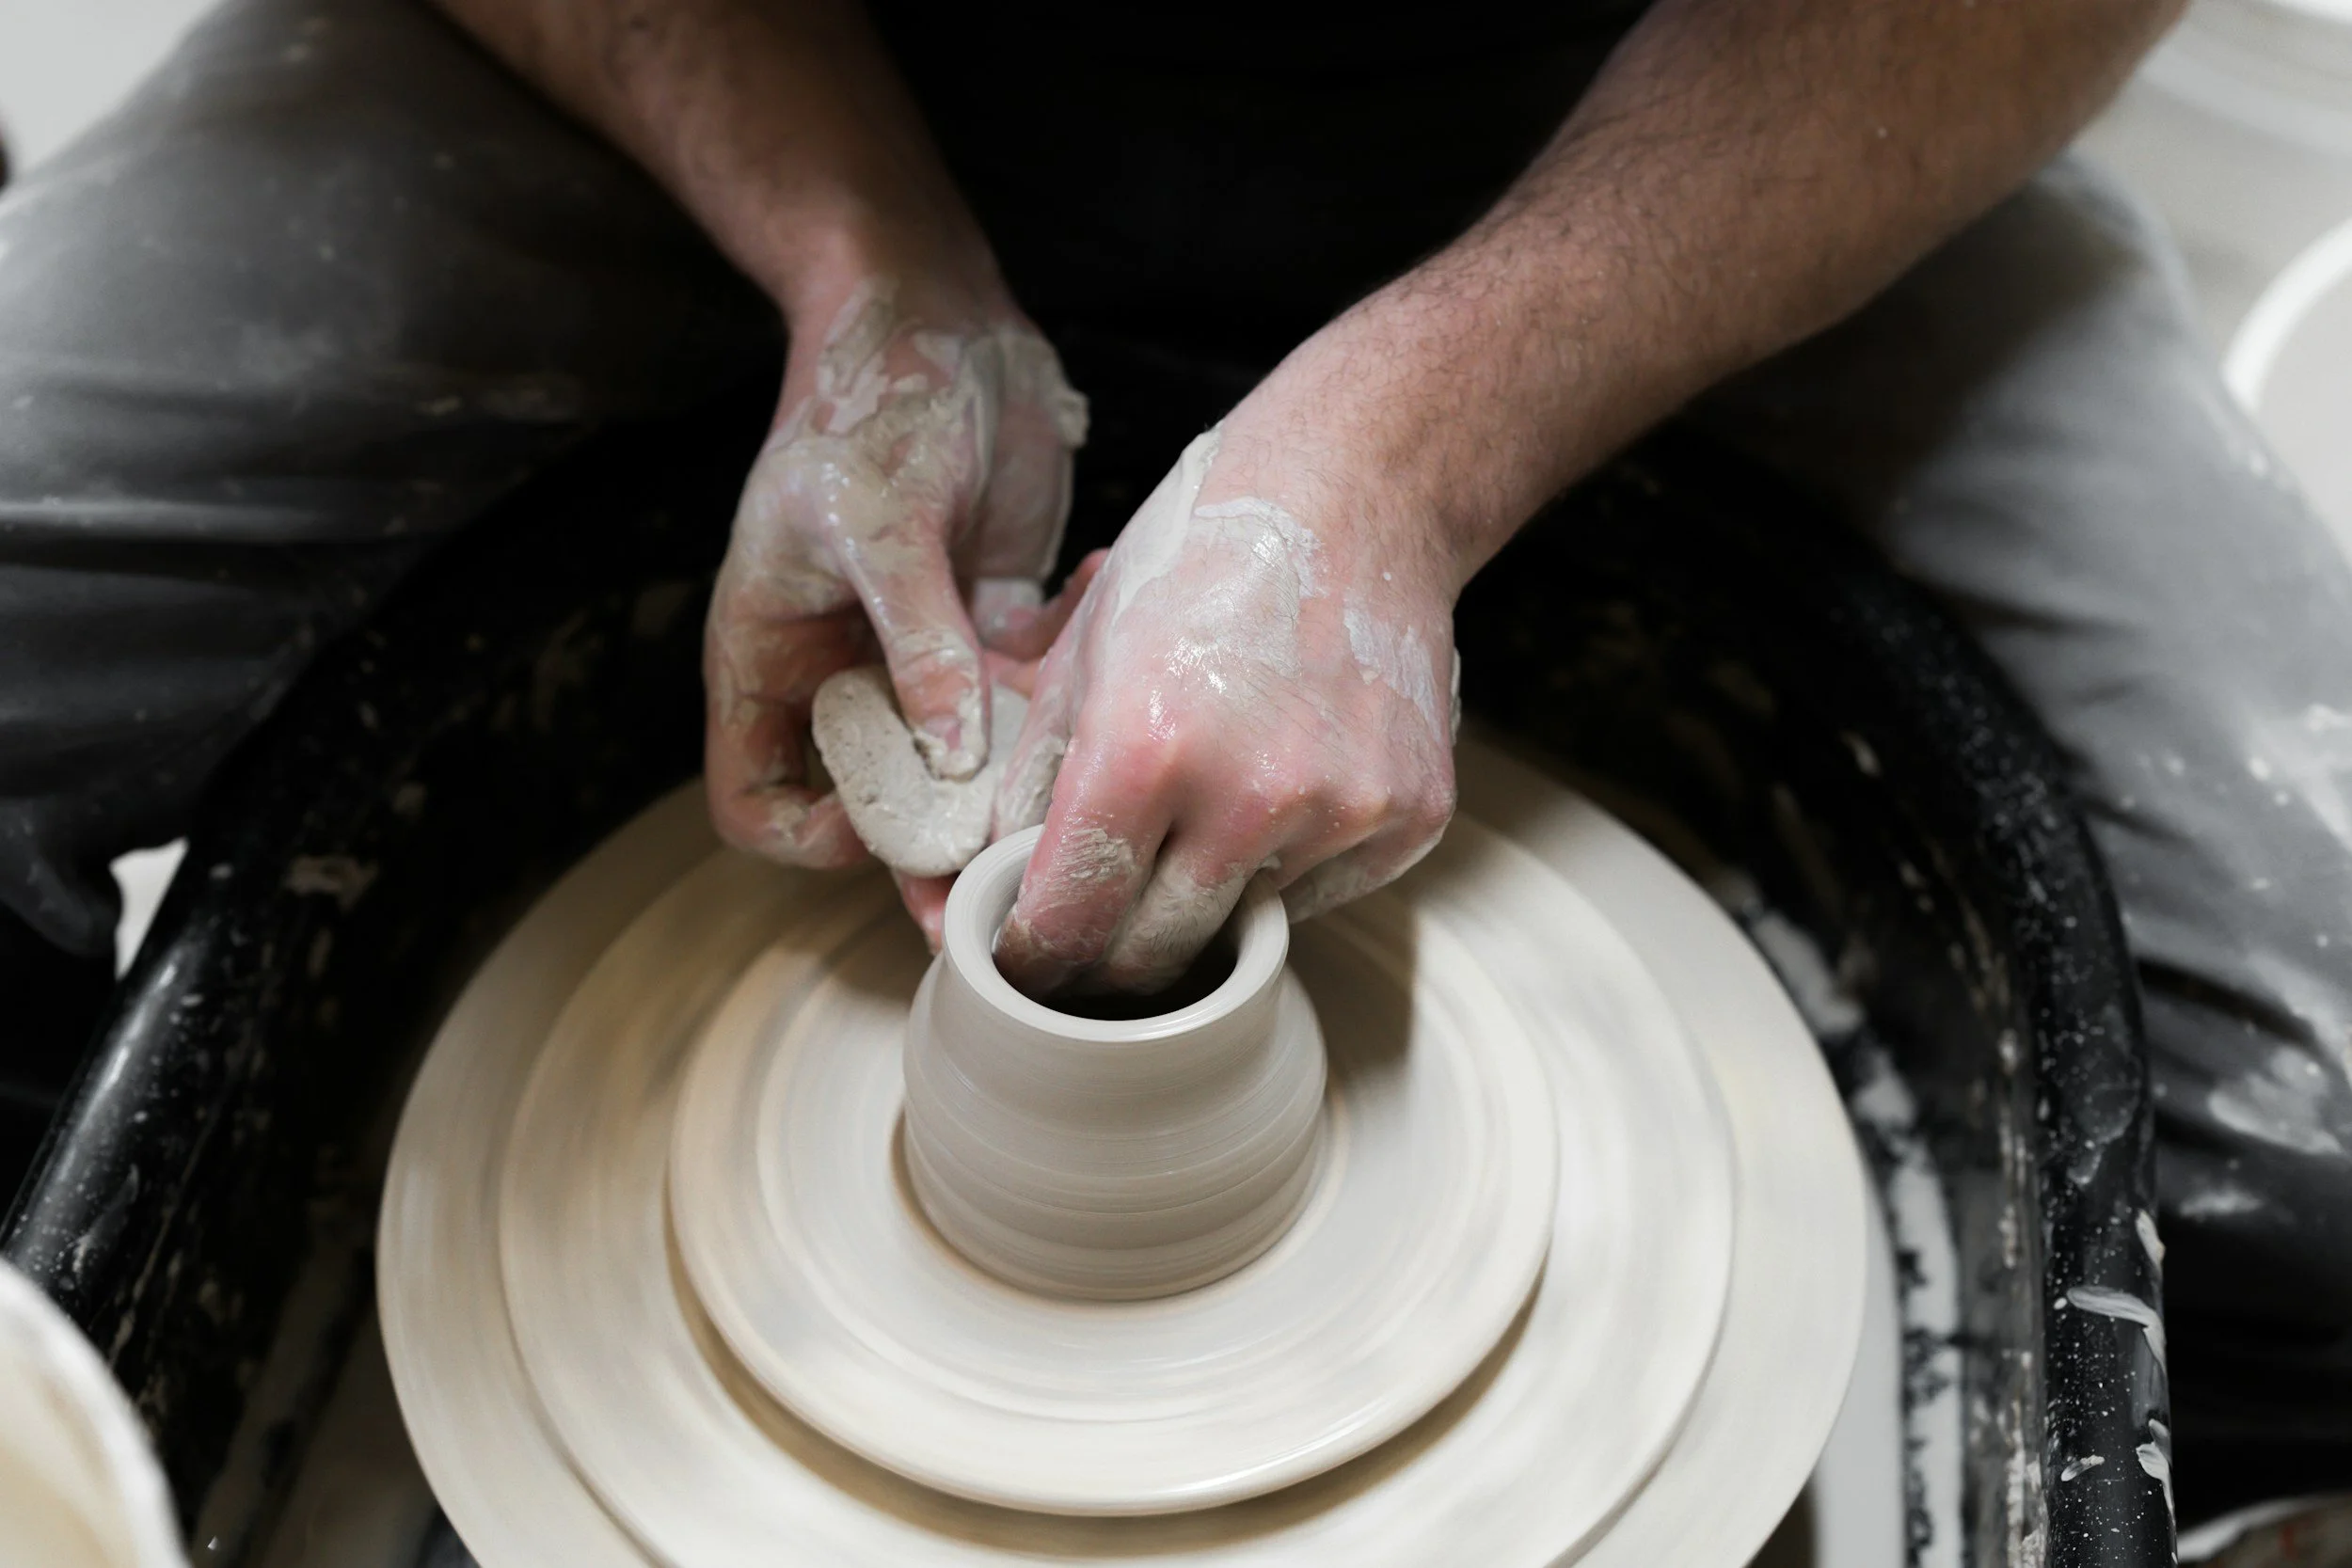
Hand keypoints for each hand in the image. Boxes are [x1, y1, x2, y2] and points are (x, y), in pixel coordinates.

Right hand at [704, 270, 1086, 907]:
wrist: (931, 312)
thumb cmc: (869, 401)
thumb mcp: (879, 519)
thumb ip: (918, 643)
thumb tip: (953, 756)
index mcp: (773, 662)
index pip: (764, 807)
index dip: (821, 838)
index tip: (899, 823)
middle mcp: (843, 676)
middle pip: (881, 808)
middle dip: (950, 848)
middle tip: (1025, 881)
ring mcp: (922, 658)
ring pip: (969, 767)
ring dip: (1025, 781)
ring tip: (1088, 784)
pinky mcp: (992, 626)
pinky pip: (1029, 692)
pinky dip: (1067, 682)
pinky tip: (1099, 614)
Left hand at [990, 403, 1460, 995]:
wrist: (1354, 496)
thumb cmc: (1200, 561)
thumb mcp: (1082, 655)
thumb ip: (1030, 785)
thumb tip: (987, 891)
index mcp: (1144, 746)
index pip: (1070, 921)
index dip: (1034, 956)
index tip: (1025, 964)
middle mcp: (1250, 793)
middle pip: (1154, 956)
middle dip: (1109, 957)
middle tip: (1097, 925)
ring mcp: (1342, 810)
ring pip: (1242, 927)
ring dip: (1207, 897)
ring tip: (1207, 803)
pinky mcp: (1410, 816)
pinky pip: (1319, 894)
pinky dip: (1284, 866)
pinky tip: (1281, 782)